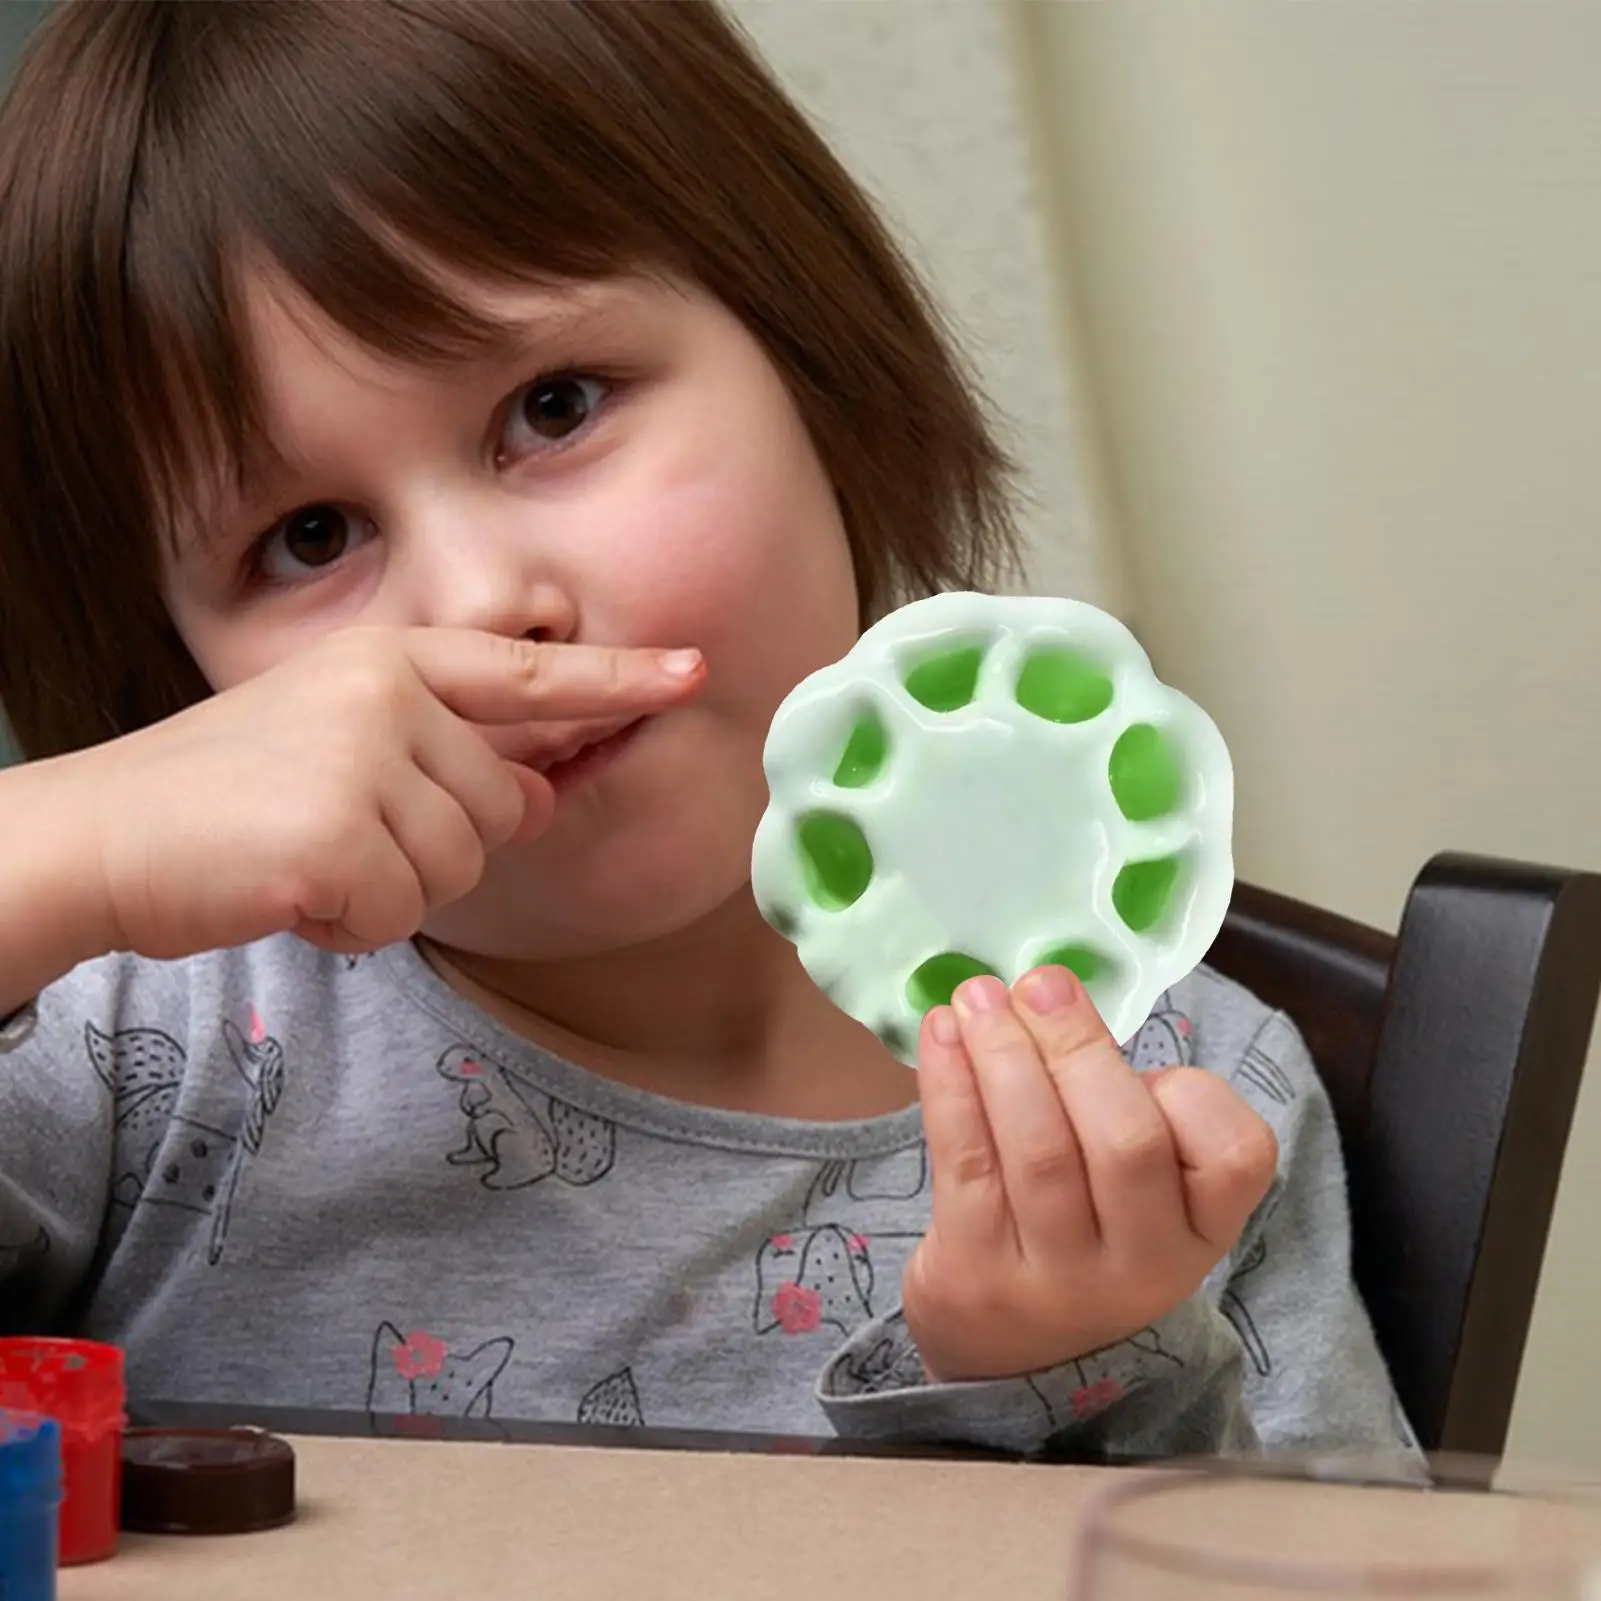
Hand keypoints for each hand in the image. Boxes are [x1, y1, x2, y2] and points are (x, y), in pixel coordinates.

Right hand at [71, 626, 703, 962]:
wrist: (101, 834)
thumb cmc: (226, 797)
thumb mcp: (343, 750)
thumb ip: (445, 761)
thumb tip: (541, 798)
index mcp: (389, 661)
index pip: (526, 672)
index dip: (616, 678)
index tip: (692, 671)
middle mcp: (385, 694)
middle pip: (500, 808)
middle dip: (433, 846)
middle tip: (338, 832)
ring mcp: (360, 757)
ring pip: (461, 866)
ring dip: (391, 888)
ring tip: (309, 856)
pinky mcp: (335, 832)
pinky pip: (404, 912)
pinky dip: (354, 924)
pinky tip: (292, 890)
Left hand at [903, 966, 1276, 1383]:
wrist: (1012, 1361)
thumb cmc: (1086, 1233)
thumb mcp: (1140, 1192)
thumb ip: (1126, 1106)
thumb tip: (1054, 1000)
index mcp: (1201, 1229)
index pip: (1236, 1154)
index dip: (1192, 1093)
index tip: (1139, 1056)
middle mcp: (1142, 1266)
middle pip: (1125, 1142)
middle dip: (1077, 1047)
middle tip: (1038, 984)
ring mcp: (1057, 1280)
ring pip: (1040, 1149)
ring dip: (1005, 1054)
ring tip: (978, 997)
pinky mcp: (977, 1276)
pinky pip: (965, 1163)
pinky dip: (950, 1086)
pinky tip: (941, 1035)